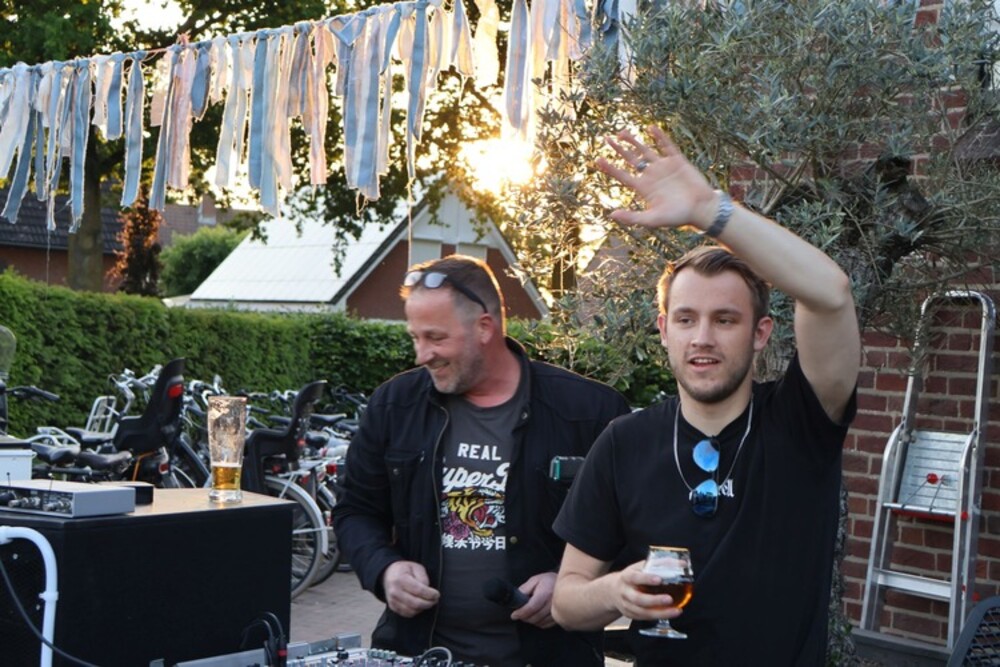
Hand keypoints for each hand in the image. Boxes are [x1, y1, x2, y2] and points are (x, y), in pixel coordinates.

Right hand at [382, 561, 439, 617]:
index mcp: (400, 579)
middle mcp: (395, 591)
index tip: (437, 594)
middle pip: (416, 603)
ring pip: (412, 611)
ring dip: (423, 608)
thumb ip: (423, 578)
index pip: (419, 591)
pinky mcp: (392, 607)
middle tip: (435, 600)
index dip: (430, 594)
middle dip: (429, 603)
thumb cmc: (404, 570)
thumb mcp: (416, 567)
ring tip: (429, 602)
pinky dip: (416, 611)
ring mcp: (392, 601)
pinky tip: (420, 605)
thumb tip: (428, 591)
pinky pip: (407, 614)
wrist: (388, 574)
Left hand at [510, 572, 556, 628]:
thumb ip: (524, 589)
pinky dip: (538, 623)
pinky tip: (536, 616)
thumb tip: (516, 599)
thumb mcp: (534, 580)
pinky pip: (546, 625)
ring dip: (531, 620)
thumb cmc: (547, 581)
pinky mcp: (559, 617)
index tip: (514, 615)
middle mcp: (552, 603)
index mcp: (545, 592)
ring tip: (528, 613)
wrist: (564, 583)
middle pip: (535, 617)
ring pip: (540, 623)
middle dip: (524, 617)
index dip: (521, 613)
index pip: (531, 607)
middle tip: (519, 614)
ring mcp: (557, 611)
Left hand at [596, 125, 718, 231]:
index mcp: (643, 188)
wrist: (701, 209)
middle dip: (619, 149)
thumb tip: (611, 214)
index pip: (623, 175)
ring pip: (645, 151)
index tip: (598, 159)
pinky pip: (667, 146)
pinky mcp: (677, 161)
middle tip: (607, 139)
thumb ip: (632, 217)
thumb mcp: (652, 220)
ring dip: (634, 141)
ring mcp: (664, 167)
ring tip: (621, 132)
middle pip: (631, 159)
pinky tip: (651, 128)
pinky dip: (659, 137)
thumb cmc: (677, 217)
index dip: (610, 168)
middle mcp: (651, 176)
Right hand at [613, 560, 683, 622]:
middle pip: (638, 599)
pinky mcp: (631, 615)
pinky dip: (658, 617)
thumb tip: (682, 564)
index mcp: (627, 577)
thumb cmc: (632, 576)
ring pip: (643, 612)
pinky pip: (645, 618)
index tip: (659, 579)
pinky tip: (669, 614)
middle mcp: (626, 592)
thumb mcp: (641, 566)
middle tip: (669, 599)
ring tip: (676, 611)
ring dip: (660, 613)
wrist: (613, 590)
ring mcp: (627, 605)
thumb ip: (660, 564)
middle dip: (655, 600)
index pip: (635, 577)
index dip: (646, 578)